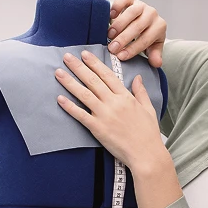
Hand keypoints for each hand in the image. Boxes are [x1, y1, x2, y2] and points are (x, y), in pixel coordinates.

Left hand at [55, 50, 167, 173]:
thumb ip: (141, 92)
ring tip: (59, 73)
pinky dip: (69, 106)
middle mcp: (113, 102)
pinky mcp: (97, 128)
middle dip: (78, 67)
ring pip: (84, 94)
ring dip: (70, 82)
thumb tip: (138, 78)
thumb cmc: (148, 133)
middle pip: (92, 80)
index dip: (94, 63)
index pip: (107, 75)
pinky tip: (60, 98)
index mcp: (125, 96)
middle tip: (67, 57)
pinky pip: (80, 115)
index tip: (85, 54)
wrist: (145, 153)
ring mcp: (104, 115)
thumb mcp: (148, 108)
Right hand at [107, 0, 166, 67]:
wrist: (141, 21)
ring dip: (119, 25)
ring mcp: (141, 5)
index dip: (132, 49)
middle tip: (112, 48)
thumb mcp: (152, 48)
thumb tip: (157, 63)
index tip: (121, 56)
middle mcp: (152, 14)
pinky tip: (110, 16)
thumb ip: (154, 55)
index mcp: (159, 27)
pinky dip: (117, 6)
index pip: (146, 39)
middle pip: (138, 26)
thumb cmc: (146, 36)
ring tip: (109, 35)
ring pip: (131, 12)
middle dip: (124, 39)